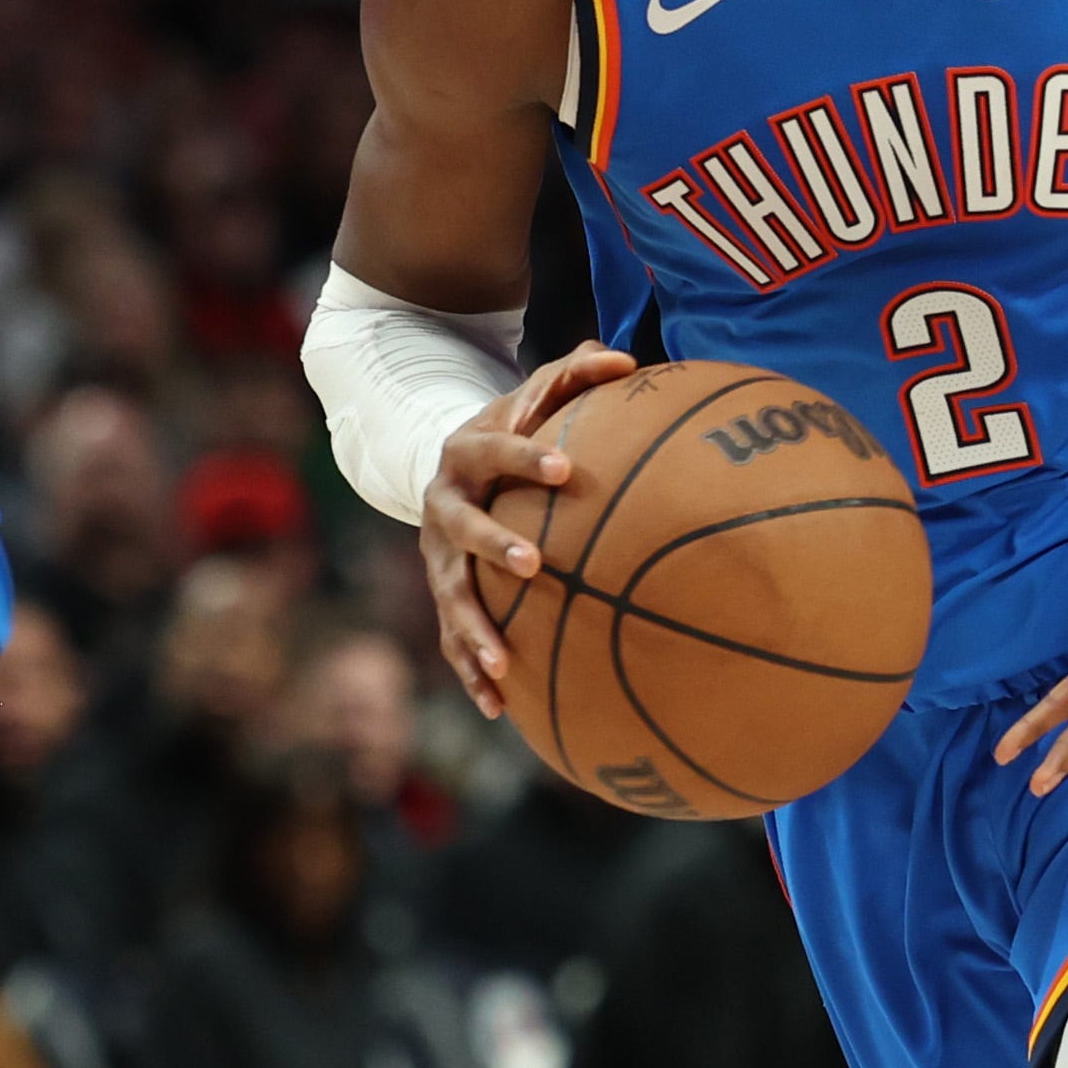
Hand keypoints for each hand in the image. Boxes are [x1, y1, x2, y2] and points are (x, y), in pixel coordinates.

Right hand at [417, 340, 641, 718]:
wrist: (448, 468)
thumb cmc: (514, 432)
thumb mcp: (535, 397)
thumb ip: (577, 375)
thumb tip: (629, 359)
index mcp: (465, 451)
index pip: (494, 449)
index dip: (525, 457)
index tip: (565, 468)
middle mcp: (443, 504)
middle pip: (461, 526)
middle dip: (493, 544)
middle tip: (533, 564)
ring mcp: (438, 554)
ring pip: (451, 594)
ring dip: (473, 628)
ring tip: (504, 661)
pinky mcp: (443, 592)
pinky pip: (452, 637)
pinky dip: (472, 673)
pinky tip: (500, 709)